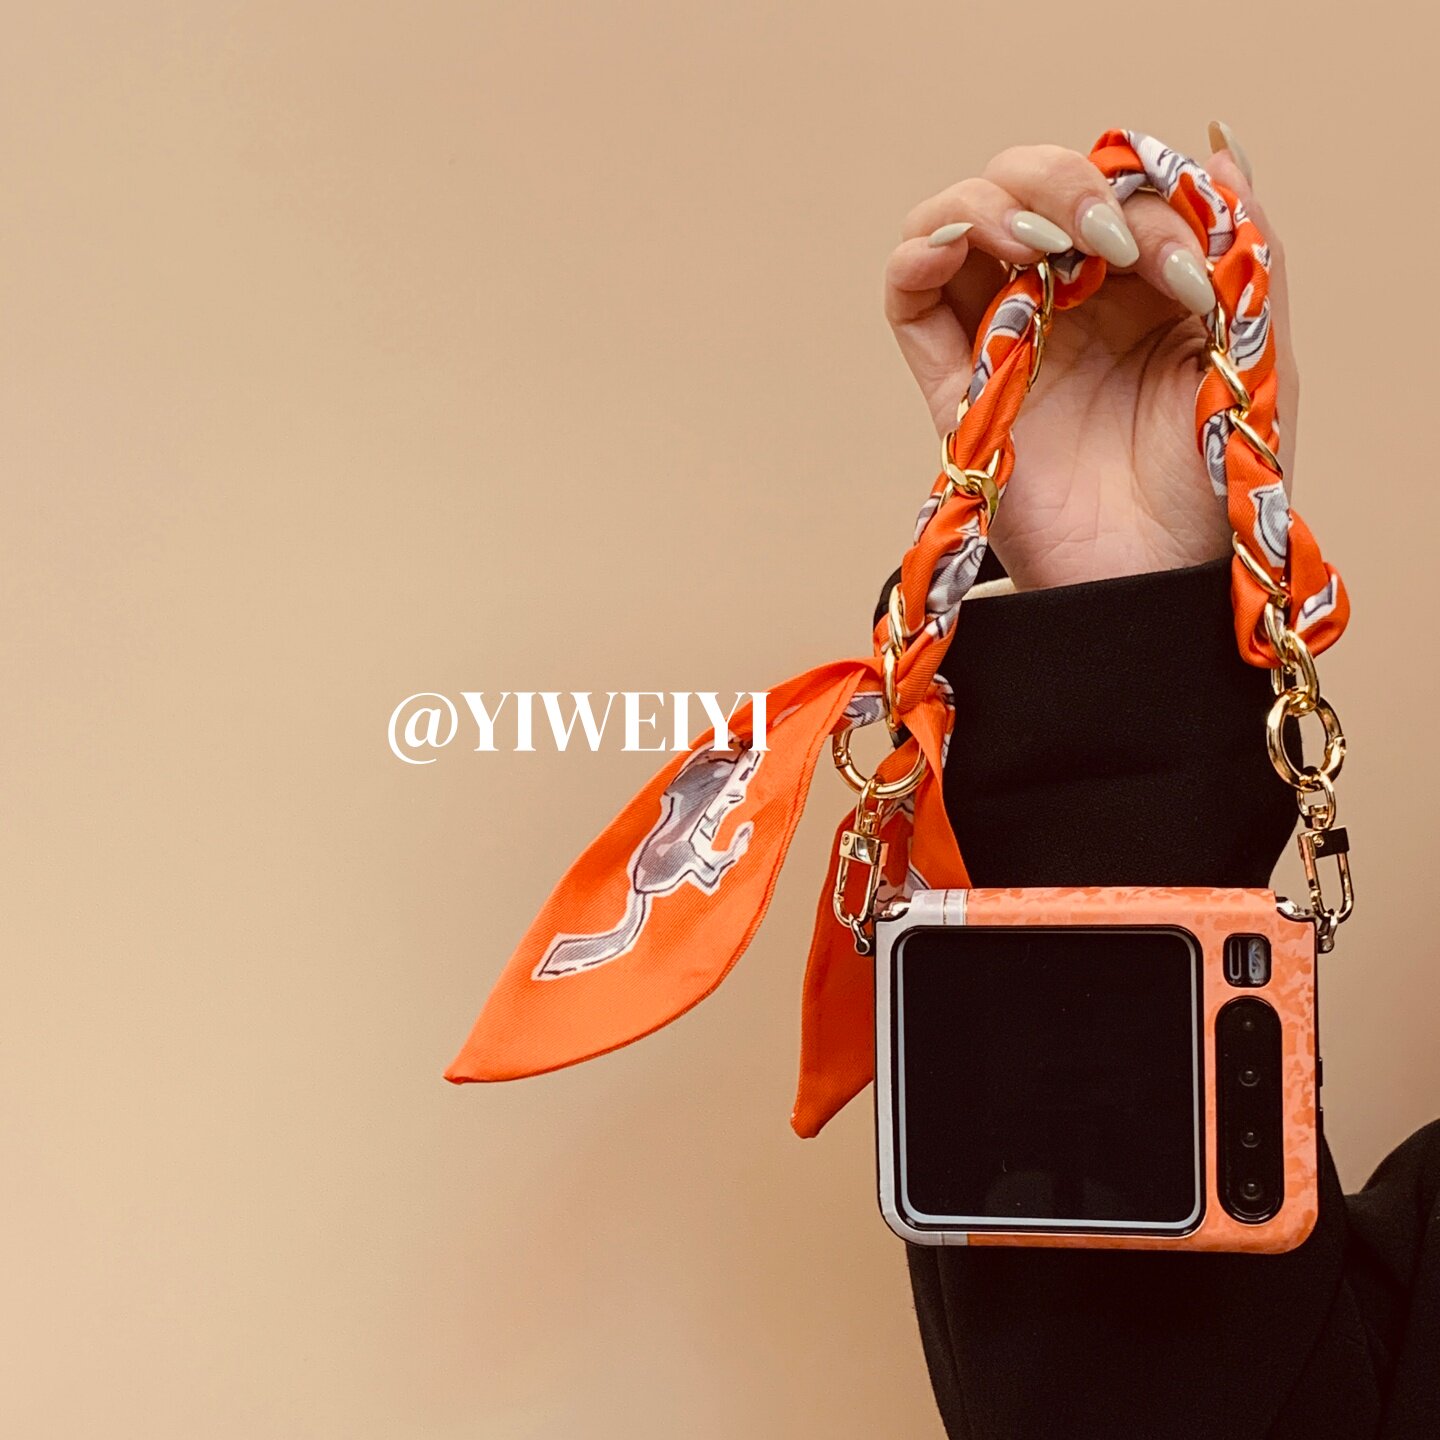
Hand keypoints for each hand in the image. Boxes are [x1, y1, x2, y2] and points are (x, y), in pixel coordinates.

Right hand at [883, 124, 1295, 590]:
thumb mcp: (1255, 350)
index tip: (1186, 267)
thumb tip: (1219, 150)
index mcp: (1136, 289)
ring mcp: (1001, 340)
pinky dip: (919, 251)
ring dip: (993, 203)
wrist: (1161, 579)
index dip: (1146, 199)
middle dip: (1063, 184)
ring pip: (958, 222)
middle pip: (1026, 186)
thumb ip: (1244, 249)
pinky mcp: (952, 387)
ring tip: (1042, 244)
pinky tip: (962, 246)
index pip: (1115, 189)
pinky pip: (908, 297)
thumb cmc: (1213, 485)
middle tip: (1106, 238)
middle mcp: (1063, 304)